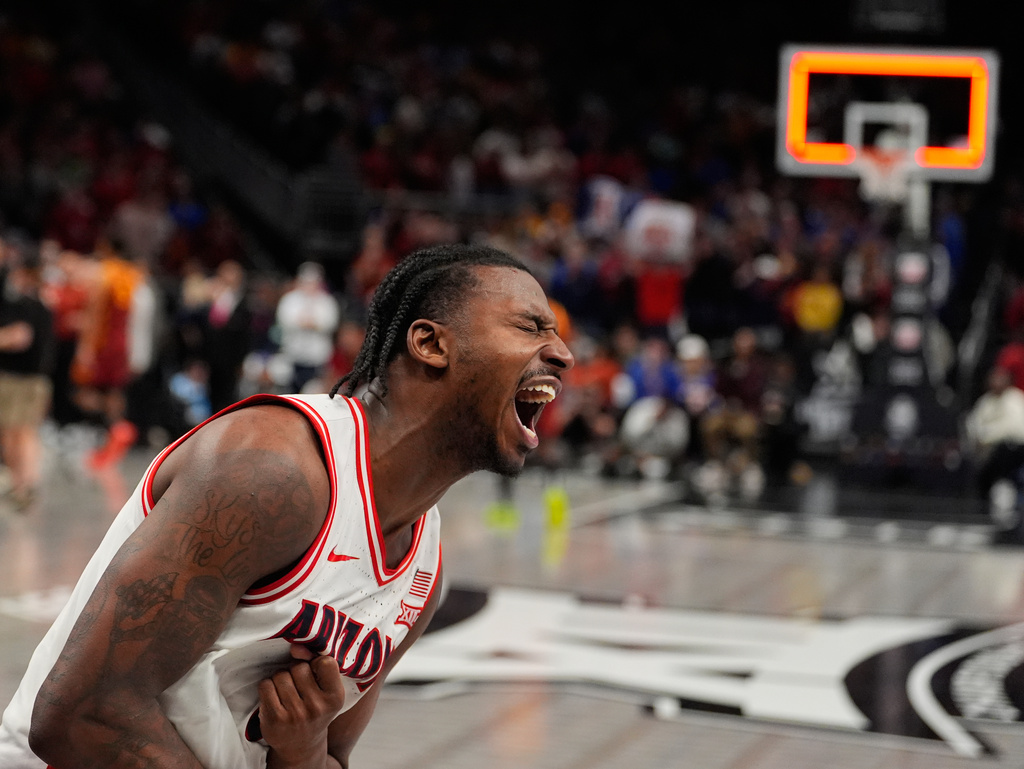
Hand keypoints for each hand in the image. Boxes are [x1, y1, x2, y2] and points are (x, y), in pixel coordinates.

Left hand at [259, 644, 346, 767]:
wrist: (301, 745)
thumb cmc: (314, 710)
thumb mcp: (326, 691)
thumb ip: (315, 664)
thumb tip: (296, 647)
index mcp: (335, 698)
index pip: (325, 662)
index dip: (316, 664)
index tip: (314, 675)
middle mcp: (317, 707)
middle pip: (299, 667)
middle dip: (295, 671)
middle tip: (298, 686)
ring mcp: (295, 714)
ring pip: (281, 675)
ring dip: (280, 679)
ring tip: (286, 693)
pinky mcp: (275, 719)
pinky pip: (266, 685)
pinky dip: (267, 687)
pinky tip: (274, 698)